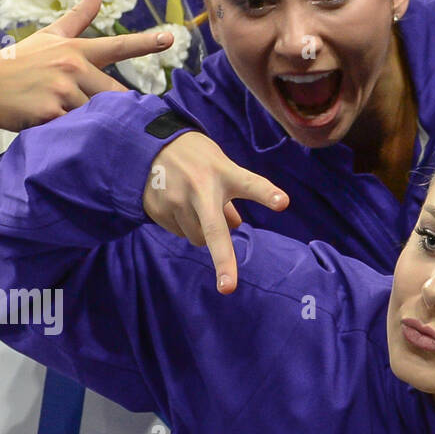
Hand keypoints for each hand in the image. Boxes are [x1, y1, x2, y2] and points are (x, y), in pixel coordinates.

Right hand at [0, 0, 171, 132]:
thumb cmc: (21, 63)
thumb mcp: (50, 36)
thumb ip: (79, 16)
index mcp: (75, 50)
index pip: (117, 46)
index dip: (145, 43)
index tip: (170, 38)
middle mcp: (71, 66)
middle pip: (115, 94)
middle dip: (109, 106)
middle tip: (87, 110)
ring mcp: (60, 88)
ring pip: (96, 113)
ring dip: (88, 120)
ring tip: (62, 115)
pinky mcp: (50, 111)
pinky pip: (77, 128)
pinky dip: (74, 132)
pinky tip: (56, 127)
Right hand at [144, 132, 289, 294]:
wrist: (151, 145)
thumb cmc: (200, 160)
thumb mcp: (222, 167)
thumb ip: (233, 195)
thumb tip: (236, 227)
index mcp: (224, 173)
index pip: (250, 184)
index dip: (267, 194)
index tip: (283, 203)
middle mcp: (200, 188)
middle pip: (214, 230)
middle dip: (223, 261)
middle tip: (228, 288)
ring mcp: (176, 200)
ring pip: (199, 238)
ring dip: (203, 230)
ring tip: (196, 202)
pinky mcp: (157, 210)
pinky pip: (180, 233)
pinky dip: (184, 225)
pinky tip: (177, 203)